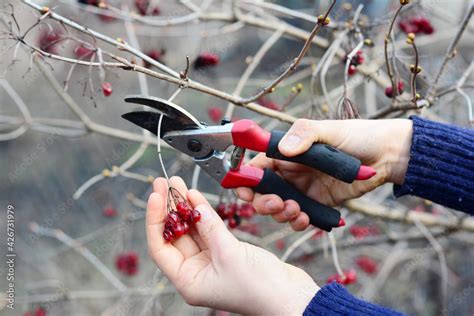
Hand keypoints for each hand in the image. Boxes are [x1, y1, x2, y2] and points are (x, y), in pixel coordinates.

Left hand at [146, 176, 318, 314]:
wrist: (292, 296)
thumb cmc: (260, 288)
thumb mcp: (229, 253)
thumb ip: (209, 226)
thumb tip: (192, 203)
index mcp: (188, 281)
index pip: (160, 246)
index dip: (155, 219)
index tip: (157, 195)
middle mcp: (196, 273)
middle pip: (174, 235)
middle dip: (169, 208)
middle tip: (166, 183)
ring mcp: (211, 262)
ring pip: (191, 230)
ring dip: (185, 207)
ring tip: (178, 184)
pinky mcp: (226, 253)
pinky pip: (209, 230)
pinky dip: (203, 213)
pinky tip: (196, 196)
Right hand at [237, 118, 412, 230]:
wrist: (387, 156)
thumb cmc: (357, 136)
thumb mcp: (329, 130)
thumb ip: (304, 136)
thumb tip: (283, 149)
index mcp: (286, 152)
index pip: (257, 166)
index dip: (246, 179)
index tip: (245, 191)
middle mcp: (290, 172)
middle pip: (262, 192)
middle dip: (263, 202)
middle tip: (277, 204)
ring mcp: (302, 190)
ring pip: (278, 208)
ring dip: (280, 214)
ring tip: (296, 210)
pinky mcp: (316, 204)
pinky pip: (298, 218)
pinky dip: (297, 222)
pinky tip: (305, 219)